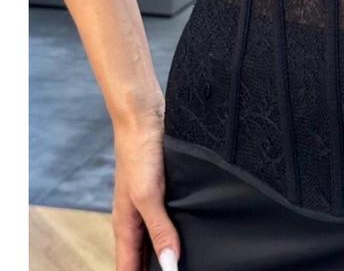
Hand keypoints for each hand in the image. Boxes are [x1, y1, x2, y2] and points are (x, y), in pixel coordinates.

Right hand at [112, 106, 180, 270]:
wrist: (144, 116)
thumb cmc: (138, 152)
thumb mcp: (148, 195)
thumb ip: (158, 229)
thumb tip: (169, 264)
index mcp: (125, 225)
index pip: (128, 268)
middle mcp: (134, 218)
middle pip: (140, 257)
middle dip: (154, 269)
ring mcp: (147, 203)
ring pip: (154, 239)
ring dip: (164, 252)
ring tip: (184, 262)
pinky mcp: (161, 189)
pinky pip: (166, 219)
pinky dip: (174, 231)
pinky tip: (189, 232)